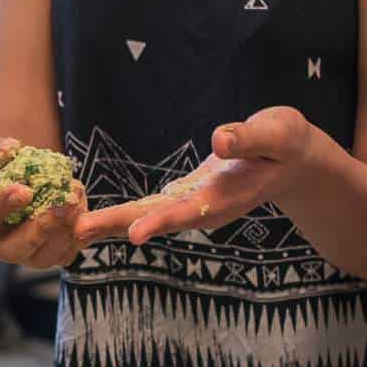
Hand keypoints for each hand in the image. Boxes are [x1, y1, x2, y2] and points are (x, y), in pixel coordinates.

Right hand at [0, 133, 84, 269]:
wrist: (0, 179)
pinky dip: (76, 236)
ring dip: (63, 233)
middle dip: (41, 229)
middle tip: (65, 203)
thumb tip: (9, 151)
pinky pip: (61, 255)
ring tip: (77, 201)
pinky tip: (84, 209)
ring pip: (40, 258)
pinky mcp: (39, 253)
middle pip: (11, 250)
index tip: (24, 190)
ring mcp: (14, 252)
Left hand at [75, 107, 314, 247]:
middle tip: (78, 230)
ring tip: (74, 228)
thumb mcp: (277, 133)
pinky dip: (121, 216)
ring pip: (148, 217)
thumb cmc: (286, 143)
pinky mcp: (185, 198)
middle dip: (118, 226)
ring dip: (112, 224)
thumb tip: (219, 139)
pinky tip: (94, 220)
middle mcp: (206, 209)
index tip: (134, 233)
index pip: (190, 211)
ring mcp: (194, 206)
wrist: (291, 160)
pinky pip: (149, 209)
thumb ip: (250, 138)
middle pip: (157, 219)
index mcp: (227, 196)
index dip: (161, 221)